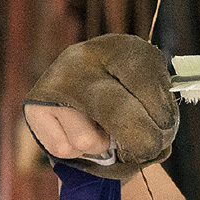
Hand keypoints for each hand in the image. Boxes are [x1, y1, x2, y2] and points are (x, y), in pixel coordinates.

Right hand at [22, 34, 177, 179]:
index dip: (159, 109)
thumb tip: (158, 132)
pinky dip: (79, 151)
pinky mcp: (35, 108)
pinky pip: (66, 148)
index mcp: (117, 48)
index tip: (165, 125)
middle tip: (149, 146)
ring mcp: (54, 83)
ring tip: (102, 130)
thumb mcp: (145, 88)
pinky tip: (81, 131)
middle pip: (117, 111)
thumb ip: (156, 103)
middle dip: (141, 139)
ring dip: (103, 145)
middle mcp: (80, 60)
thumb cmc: (124, 95)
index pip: (144, 79)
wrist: (77, 93)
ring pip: (88, 139)